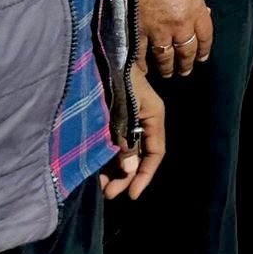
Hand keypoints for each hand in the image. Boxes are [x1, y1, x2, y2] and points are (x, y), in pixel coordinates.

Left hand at [101, 65, 164, 199]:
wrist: (101, 58)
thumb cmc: (116, 83)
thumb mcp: (123, 114)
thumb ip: (127, 143)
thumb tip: (130, 170)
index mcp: (153, 117)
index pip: (156, 152)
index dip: (145, 175)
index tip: (131, 195)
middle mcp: (143, 121)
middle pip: (140, 155)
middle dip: (126, 176)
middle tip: (109, 194)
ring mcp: (127, 119)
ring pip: (125, 152)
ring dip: (114, 170)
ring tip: (100, 186)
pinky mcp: (113, 117)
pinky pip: (114, 144)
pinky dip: (107, 158)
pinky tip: (96, 171)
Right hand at [135, 0, 212, 77]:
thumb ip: (196, 4)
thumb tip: (204, 15)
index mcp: (195, 10)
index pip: (206, 37)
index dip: (204, 50)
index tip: (202, 58)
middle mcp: (180, 24)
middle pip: (187, 51)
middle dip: (186, 64)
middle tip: (185, 72)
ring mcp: (159, 30)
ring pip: (165, 57)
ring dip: (167, 68)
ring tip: (168, 74)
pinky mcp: (139, 32)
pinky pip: (141, 54)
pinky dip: (142, 64)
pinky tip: (144, 71)